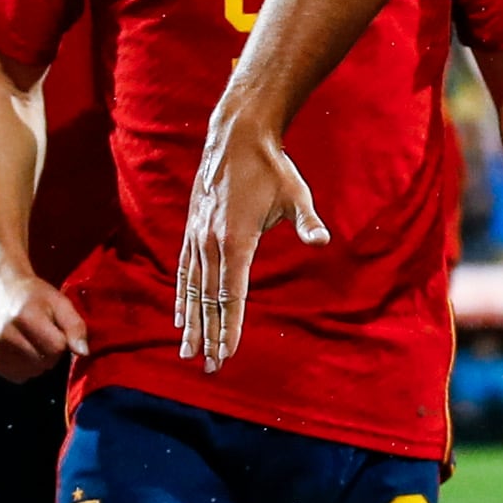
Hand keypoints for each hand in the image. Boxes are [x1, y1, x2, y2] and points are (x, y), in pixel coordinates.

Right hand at [0, 260, 88, 384]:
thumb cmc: (33, 295)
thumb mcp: (59, 302)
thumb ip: (75, 326)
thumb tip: (84, 353)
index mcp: (25, 317)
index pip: (57, 349)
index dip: (61, 341)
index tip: (54, 329)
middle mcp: (6, 334)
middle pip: (45, 363)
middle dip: (50, 352)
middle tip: (42, 334)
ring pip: (31, 372)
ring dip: (37, 362)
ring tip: (30, 341)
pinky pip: (17, 376)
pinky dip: (23, 367)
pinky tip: (19, 349)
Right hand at [176, 115, 326, 371]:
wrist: (236, 136)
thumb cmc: (271, 167)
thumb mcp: (295, 194)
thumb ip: (307, 223)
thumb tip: (322, 241)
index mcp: (235, 240)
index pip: (231, 296)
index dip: (229, 327)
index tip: (226, 354)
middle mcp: (211, 243)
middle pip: (209, 300)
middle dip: (209, 336)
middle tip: (209, 366)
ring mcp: (197, 237)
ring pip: (192, 290)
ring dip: (191, 323)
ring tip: (188, 352)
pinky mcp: (191, 231)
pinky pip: (183, 271)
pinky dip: (182, 296)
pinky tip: (180, 316)